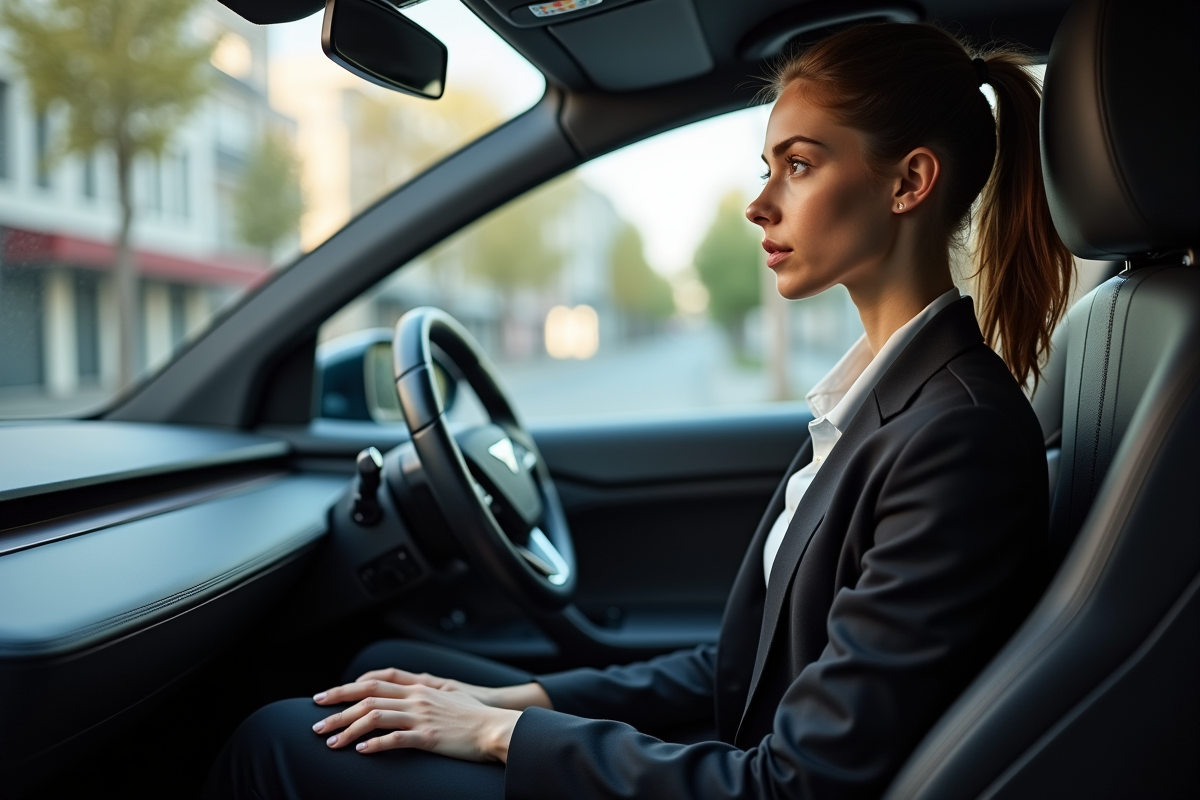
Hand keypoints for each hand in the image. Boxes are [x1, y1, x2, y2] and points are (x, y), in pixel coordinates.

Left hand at [311, 681, 520, 761]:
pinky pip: (396, 739)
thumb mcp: (446, 697)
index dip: (346, 689)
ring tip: (330, 742)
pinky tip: (360, 752)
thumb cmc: (474, 716)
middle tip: (315, 722)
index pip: (373, 683)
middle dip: (336, 709)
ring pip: (375, 717)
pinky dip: (375, 745)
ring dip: (348, 730)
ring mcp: (421, 716)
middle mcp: (416, 698)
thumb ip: (424, 695)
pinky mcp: (428, 736)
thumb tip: (405, 700)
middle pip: (367, 697)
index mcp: (418, 687)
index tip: (325, 697)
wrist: (496, 727)